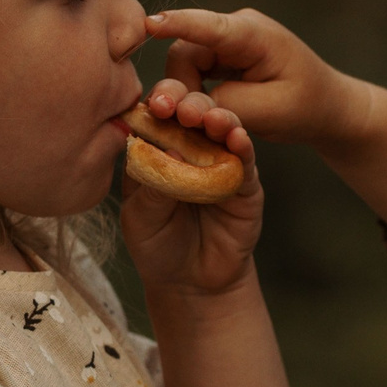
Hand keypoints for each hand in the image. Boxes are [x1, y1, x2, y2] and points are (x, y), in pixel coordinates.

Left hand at [120, 85, 260, 296]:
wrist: (192, 283)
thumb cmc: (158, 246)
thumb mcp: (141, 218)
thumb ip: (151, 185)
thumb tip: (167, 146)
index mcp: (157, 151)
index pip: (158, 118)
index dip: (158, 105)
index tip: (155, 102)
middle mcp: (190, 150)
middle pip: (192, 116)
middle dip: (189, 105)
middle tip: (184, 108)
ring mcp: (220, 163)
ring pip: (222, 131)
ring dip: (220, 120)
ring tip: (214, 119)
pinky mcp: (244, 183)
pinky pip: (246, 160)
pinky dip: (243, 146)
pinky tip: (239, 138)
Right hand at [144, 6, 386, 235]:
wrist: (327, 107)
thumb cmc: (306, 107)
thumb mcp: (270, 112)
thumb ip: (226, 106)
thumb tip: (183, 105)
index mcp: (254, 35)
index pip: (209, 25)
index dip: (177, 24)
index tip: (148, 25)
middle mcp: (236, 31)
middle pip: (185, 53)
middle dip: (177, 87)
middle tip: (175, 119)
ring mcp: (227, 42)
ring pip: (184, 65)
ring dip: (185, 95)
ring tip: (195, 126)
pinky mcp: (221, 57)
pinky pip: (193, 72)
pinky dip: (192, 96)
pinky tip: (198, 118)